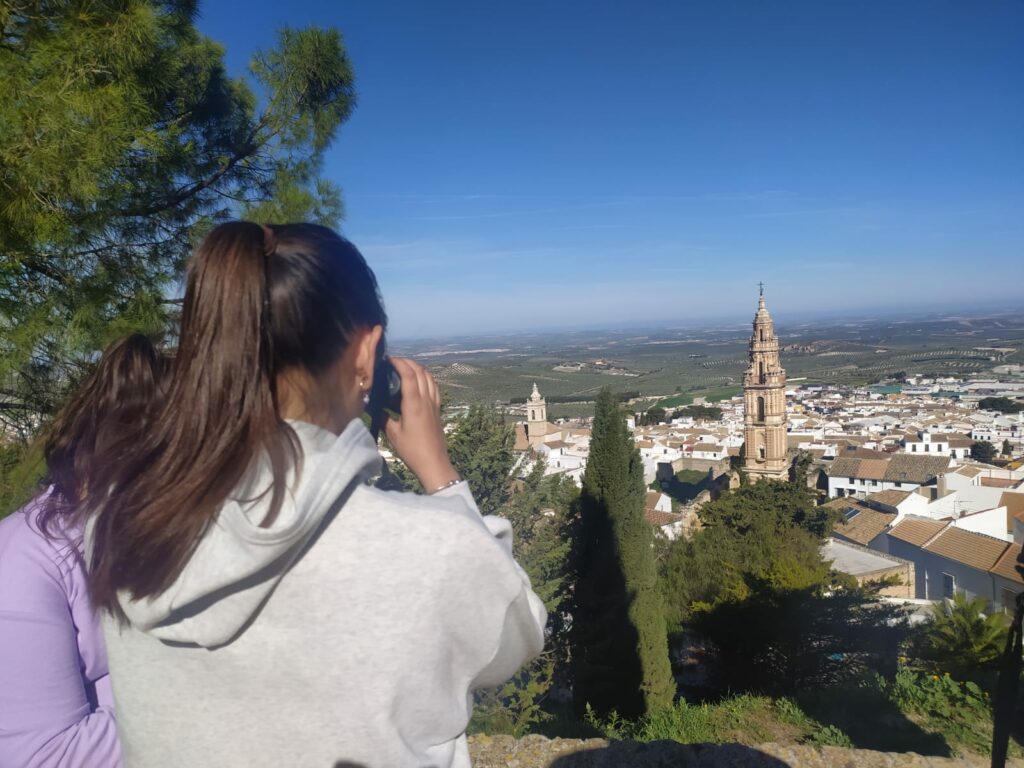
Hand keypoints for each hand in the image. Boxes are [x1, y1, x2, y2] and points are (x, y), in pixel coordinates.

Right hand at [384, 357, 459, 491]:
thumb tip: (375, 406)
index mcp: (414, 404)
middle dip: (408, 362)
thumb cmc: (412, 450)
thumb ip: (383, 417)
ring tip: (405, 368)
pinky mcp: (438, 409)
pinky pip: (434, 386)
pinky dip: (426, 378)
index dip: (399, 363)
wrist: (434, 463)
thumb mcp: (392, 434)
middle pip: (420, 372)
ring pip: (429, 377)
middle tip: (394, 362)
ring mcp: (434, 404)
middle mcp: (426, 400)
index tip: (388, 359)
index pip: (409, 375)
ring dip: (418, 368)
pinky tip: (419, 382)